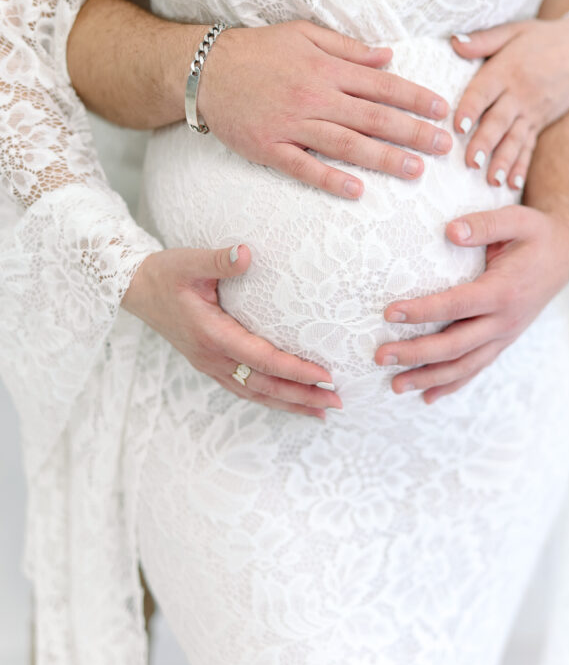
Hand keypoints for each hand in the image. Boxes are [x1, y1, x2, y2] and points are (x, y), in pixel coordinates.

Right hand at [121, 243, 341, 418]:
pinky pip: (243, 389)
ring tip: (320, 411)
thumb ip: (218, 260)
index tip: (324, 375)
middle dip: (301, 396)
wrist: (135, 290)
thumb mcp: (188, 261)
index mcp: (212, 334)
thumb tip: (245, 253)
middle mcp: (212, 357)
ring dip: (288, 404)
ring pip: (254, 393)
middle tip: (336, 401)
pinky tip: (288, 402)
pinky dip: (269, 398)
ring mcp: (210, 364)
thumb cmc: (165, 274)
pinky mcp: (209, 364)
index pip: (261, 359)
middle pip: (264, 385)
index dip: (294, 369)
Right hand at [196, 19, 452, 198]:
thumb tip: (388, 56)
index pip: (381, 84)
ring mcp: (292, 124)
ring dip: (384, 159)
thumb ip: (348, 47)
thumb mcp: (304, 33)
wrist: (204, 69)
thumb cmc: (258, 49)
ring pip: (347, 144)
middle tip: (444, 146)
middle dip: (412, 132)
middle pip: (373, 117)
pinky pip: (304, 166)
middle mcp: (315, 95)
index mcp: (327, 67)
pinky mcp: (270, 147)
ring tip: (415, 170)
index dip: (415, 98)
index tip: (442, 110)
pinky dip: (330, 178)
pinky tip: (356, 191)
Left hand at [374, 203, 568, 402]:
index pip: (457, 304)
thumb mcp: (516, 219)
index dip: (423, 310)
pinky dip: (452, 384)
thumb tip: (450, 231)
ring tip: (395, 385)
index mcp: (504, 290)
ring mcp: (505, 335)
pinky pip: (476, 368)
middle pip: (455, 345)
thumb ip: (484, 224)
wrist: (565, 255)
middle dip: (415, 353)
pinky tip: (427, 396)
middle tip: (380, 356)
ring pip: (464, 365)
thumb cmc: (536, 234)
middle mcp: (505, 320)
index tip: (389, 312)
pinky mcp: (503, 341)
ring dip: (429, 378)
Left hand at [450, 11, 568, 188]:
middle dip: (484, 143)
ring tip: (492, 181)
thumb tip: (453, 42)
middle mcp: (519, 95)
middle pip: (499, 121)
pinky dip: (522, 166)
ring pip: (515, 139)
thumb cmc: (541, 39)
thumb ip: (482, 40)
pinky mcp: (540, 123)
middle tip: (470, 163)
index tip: (458, 126)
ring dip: (503, 161)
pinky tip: (513, 184)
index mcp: (507, 71)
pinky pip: (530, 147)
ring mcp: (532, 112)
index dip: (471, 108)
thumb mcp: (513, 31)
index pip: (485, 91)